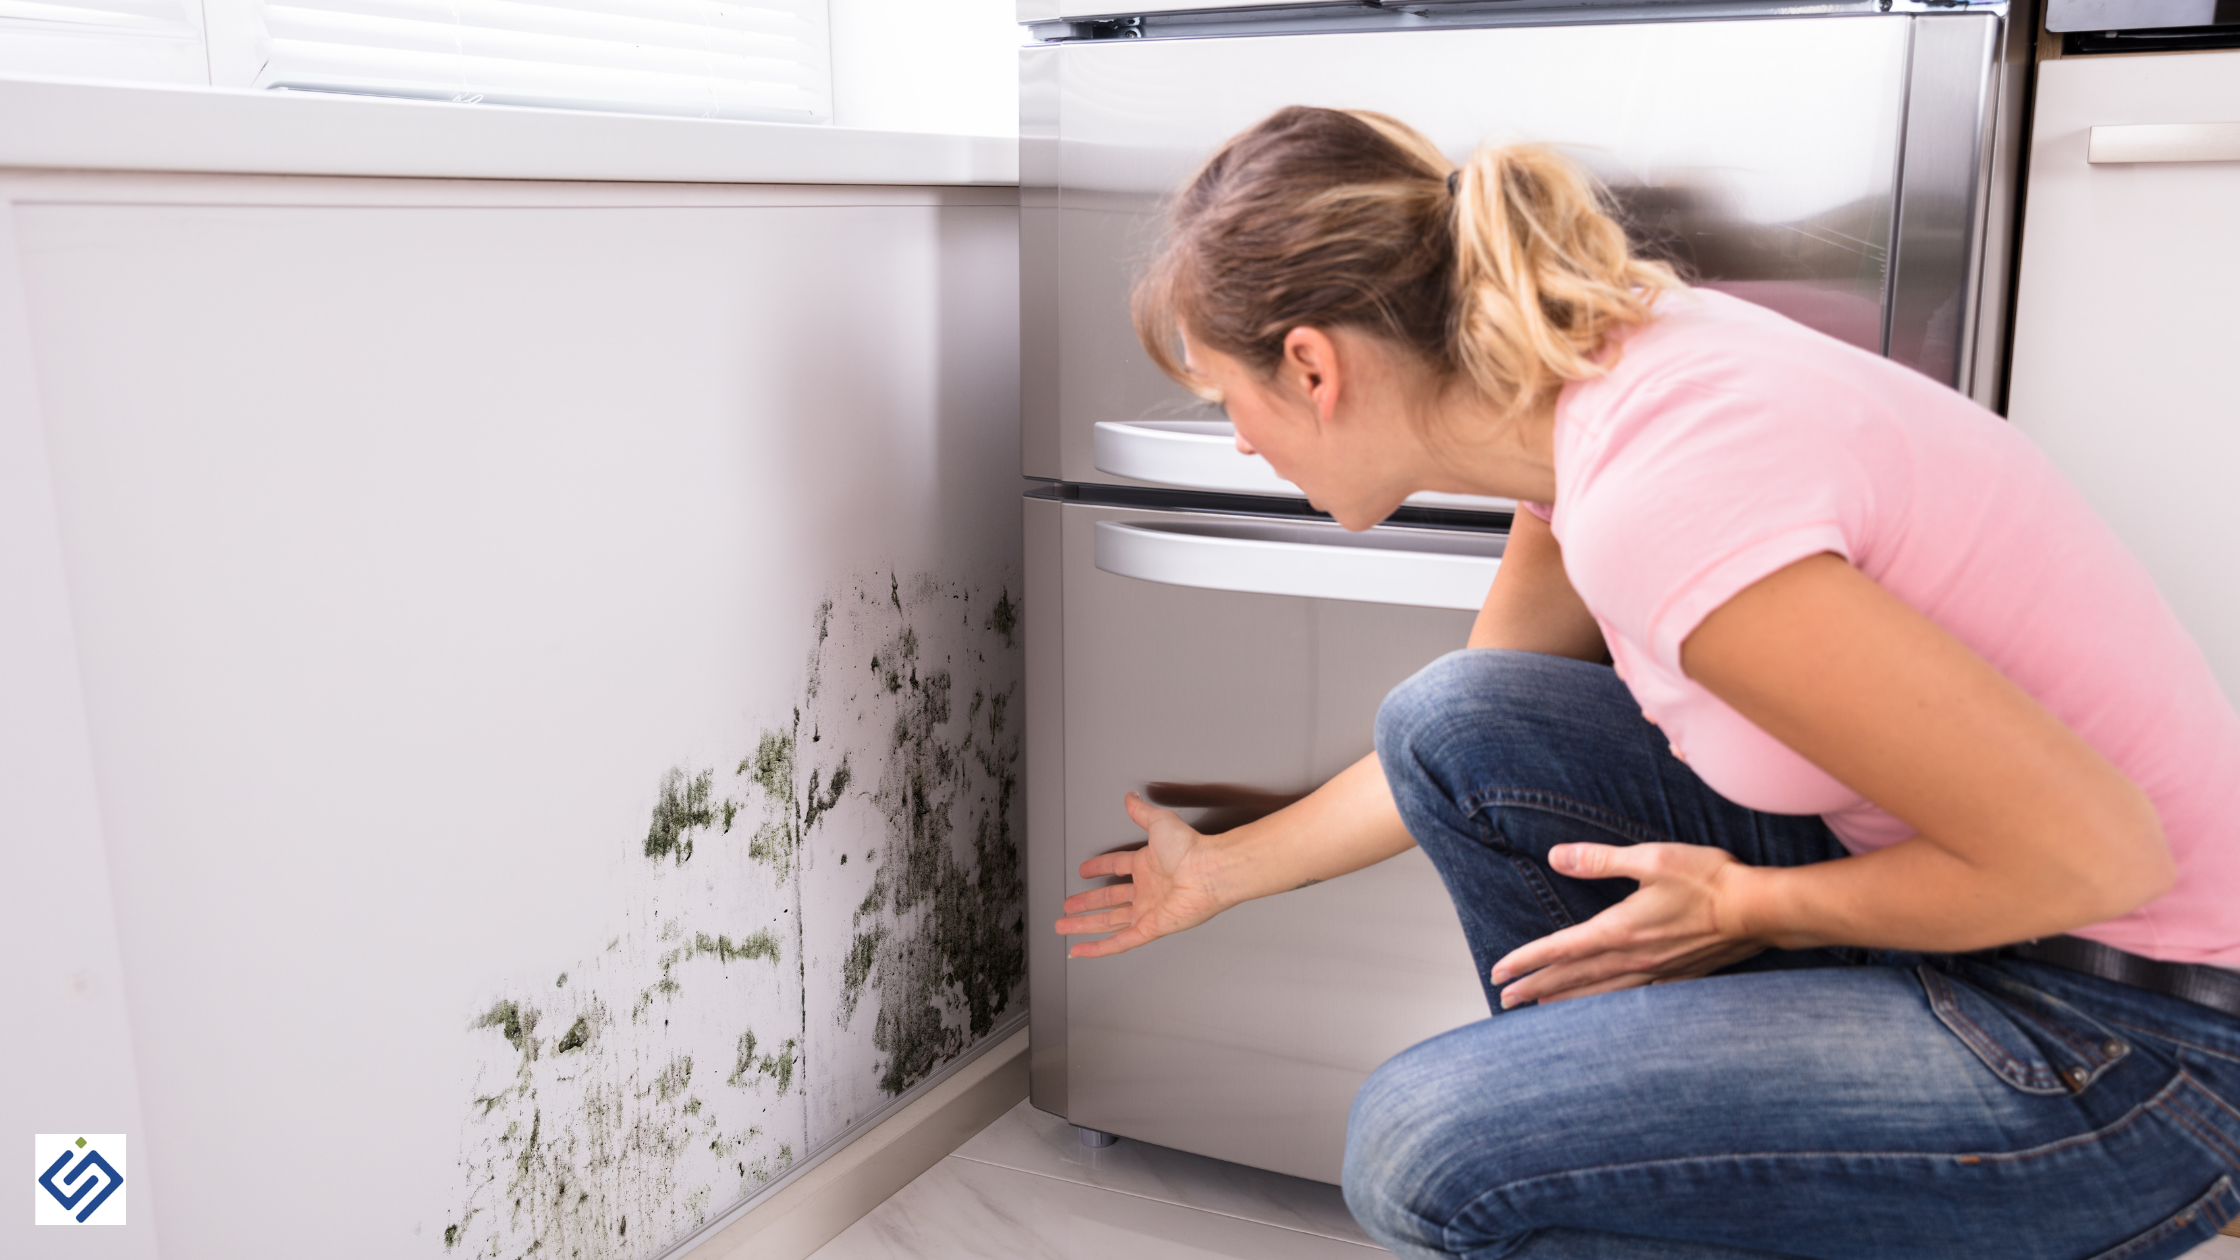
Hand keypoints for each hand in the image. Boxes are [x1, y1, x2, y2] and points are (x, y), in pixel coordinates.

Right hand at [1056, 792, 1231, 958]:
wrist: (1208, 872)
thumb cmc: (1191, 848)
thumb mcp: (1159, 822)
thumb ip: (1141, 812)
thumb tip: (1131, 798)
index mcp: (1147, 865)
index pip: (1116, 867)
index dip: (1098, 868)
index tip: (1084, 870)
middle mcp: (1148, 890)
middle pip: (1108, 899)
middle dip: (1085, 903)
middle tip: (1068, 906)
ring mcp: (1148, 911)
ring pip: (1109, 922)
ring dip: (1085, 925)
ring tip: (1063, 926)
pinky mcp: (1150, 929)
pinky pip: (1119, 942)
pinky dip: (1098, 948)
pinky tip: (1082, 949)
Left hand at [1489, 842, 1765, 1007]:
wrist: (1758, 911)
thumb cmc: (1707, 880)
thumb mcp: (1650, 859)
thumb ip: (1599, 860)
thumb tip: (1556, 856)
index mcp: (1619, 930)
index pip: (1560, 949)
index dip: (1526, 960)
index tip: (1499, 971)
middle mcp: (1632, 958)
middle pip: (1572, 977)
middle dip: (1535, 986)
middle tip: (1506, 998)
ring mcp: (1654, 972)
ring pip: (1598, 992)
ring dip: (1565, 999)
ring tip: (1540, 1006)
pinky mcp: (1675, 976)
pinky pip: (1629, 997)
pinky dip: (1604, 1003)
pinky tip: (1600, 1006)